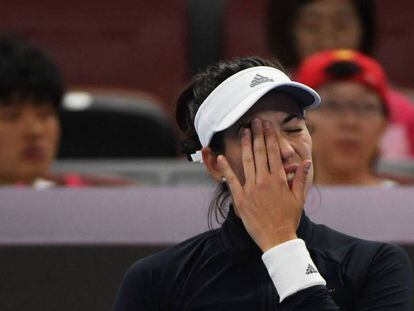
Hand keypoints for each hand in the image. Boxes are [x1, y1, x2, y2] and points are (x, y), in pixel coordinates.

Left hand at [217, 118, 311, 251]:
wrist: (277, 238)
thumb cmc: (289, 218)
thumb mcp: (299, 198)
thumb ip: (301, 178)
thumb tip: (307, 161)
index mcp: (279, 179)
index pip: (273, 153)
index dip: (269, 137)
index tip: (266, 125)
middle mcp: (265, 181)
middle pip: (260, 153)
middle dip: (257, 135)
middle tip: (254, 121)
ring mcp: (251, 189)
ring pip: (247, 162)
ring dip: (245, 145)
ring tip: (243, 131)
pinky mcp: (241, 199)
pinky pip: (232, 181)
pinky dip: (226, 169)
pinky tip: (221, 157)